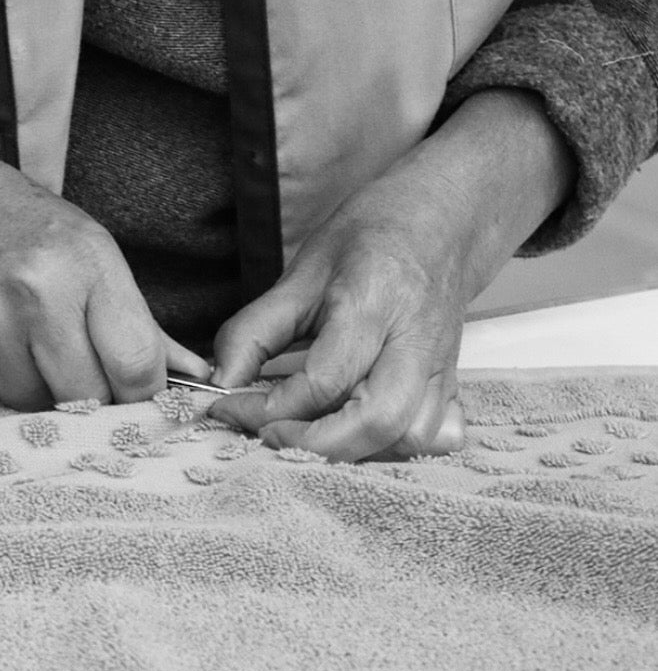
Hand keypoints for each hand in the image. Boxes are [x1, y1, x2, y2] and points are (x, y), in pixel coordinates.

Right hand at [0, 32, 208, 408]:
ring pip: (32, 403)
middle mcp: (36, 290)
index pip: (137, 364)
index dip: (141, 394)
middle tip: (72, 367)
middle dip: (86, 396)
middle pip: (87, 397)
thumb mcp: (87, 248)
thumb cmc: (11, 218)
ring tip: (16, 336)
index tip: (133, 394)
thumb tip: (200, 374)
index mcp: (86, 261)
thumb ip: (141, 321)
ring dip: (32, 386)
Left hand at [208, 90, 575, 461]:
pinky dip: (389, 448)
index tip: (226, 408)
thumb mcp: (301, 271)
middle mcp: (415, 341)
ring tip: (305, 432)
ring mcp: (441, 366)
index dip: (266, 409)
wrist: (443, 219)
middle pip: (376, 423)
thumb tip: (219, 382)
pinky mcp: (451, 383)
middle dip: (313, 446)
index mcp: (373, 304)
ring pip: (409, 438)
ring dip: (352, 452)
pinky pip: (430, 436)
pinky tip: (354, 431)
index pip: (322, 382)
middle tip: (266, 435)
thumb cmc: (371, 237)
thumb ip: (255, 331)